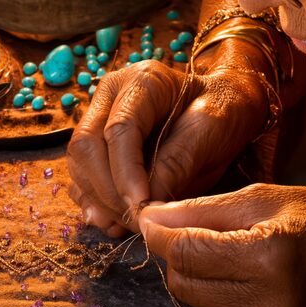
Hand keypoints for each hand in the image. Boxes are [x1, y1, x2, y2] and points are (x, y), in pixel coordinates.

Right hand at [66, 60, 268, 236]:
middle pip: (87, 146)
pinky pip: (81, 177)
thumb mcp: (212, 132)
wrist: (226, 110)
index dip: (125, 173)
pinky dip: (94, 203)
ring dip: (98, 200)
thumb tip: (145, 204)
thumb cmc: (223, 114)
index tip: (141, 206)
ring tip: (128, 224)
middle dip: (107, 190)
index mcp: (142, 81)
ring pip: (78, 164)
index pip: (118, 129)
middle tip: (136, 220)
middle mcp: (111, 96)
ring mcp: (98, 119)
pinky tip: (115, 222)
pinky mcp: (96, 145)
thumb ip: (178, 163)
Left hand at [138, 183, 305, 306]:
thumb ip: (206, 210)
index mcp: (270, 255)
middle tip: (187, 225)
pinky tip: (238, 270)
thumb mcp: (272, 198)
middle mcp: (269, 300)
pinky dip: (217, 291)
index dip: (158, 231)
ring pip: (197, 301)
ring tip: (219, 244)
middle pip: (183, 280)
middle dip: (174, 252)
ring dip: (193, 272)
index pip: (185, 250)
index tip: (150, 214)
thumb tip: (150, 216)